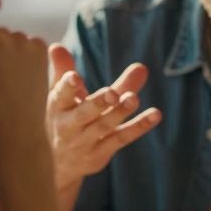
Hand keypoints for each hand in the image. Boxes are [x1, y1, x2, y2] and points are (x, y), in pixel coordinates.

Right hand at [46, 44, 161, 190]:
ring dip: (120, 112)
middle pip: (84, 114)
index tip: (75, 77)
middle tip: (112, 92)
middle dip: (98, 103)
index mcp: (57, 107)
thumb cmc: (63, 119)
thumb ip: (65, 71)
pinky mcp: (100, 153)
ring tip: (134, 98)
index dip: (67, 87)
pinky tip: (155, 114)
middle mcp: (68, 126)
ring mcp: (84, 142)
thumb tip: (55, 45)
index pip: (60, 96)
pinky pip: (121, 139)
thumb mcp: (61, 96)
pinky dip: (138, 126)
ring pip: (104, 126)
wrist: (58, 165)